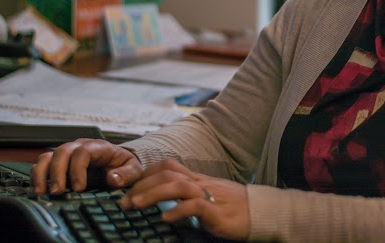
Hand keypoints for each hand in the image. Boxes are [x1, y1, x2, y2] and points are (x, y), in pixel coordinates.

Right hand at [31, 138, 142, 194]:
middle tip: (58, 191)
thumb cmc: (125, 167)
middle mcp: (80, 147)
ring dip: (42, 173)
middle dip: (57, 172)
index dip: (78, 169)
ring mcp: (68, 153)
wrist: (119, 166)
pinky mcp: (58, 163)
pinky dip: (37, 175)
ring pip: (48, 156)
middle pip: (62, 152)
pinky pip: (42, 164)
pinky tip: (39, 190)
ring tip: (43, 192)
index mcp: (99, 147)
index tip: (79, 188)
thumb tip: (113, 178)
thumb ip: (126, 175)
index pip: (83, 152)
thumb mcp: (133, 171)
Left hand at [120, 159, 249, 239]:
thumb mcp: (209, 197)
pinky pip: (195, 205)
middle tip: (123, 201)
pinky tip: (165, 217)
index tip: (129, 188)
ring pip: (177, 185)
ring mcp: (209, 195)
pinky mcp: (217, 211)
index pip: (168, 166)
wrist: (261, 212)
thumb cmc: (235, 208)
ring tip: (135, 205)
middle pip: (168, 173)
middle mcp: (201, 183)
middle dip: (141, 185)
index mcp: (198, 180)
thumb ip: (189, 196)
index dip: (146, 174)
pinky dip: (177, 210)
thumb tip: (167, 201)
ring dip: (152, 194)